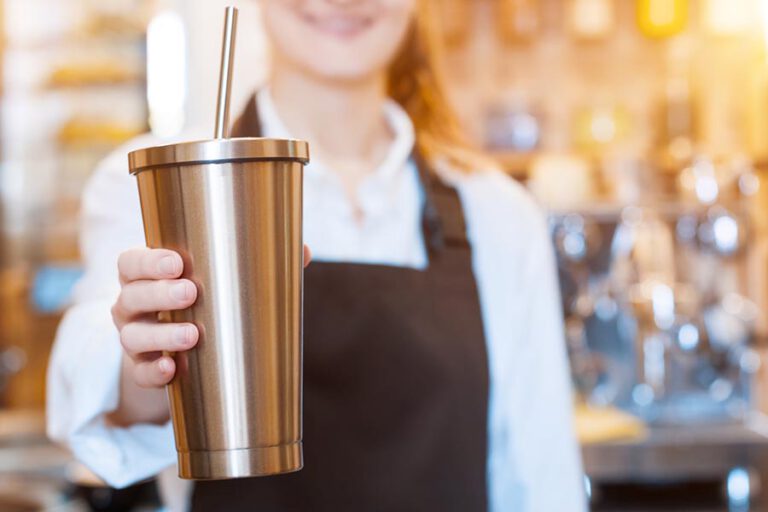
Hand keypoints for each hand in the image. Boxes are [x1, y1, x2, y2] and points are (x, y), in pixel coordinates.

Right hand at [111, 246, 312, 388]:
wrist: (180, 355)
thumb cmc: (206, 305)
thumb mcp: (223, 283)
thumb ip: (260, 265)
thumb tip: (304, 252)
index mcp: (148, 275)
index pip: (132, 262)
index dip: (148, 261)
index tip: (178, 262)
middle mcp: (133, 304)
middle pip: (132, 295)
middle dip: (159, 293)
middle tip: (190, 292)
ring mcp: (134, 337)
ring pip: (133, 335)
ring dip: (161, 335)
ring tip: (192, 335)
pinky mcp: (140, 370)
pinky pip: (140, 372)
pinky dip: (153, 371)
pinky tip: (172, 369)